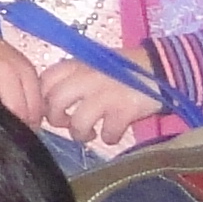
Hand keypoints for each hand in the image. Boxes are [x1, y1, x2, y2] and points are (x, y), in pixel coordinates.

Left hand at [37, 54, 166, 148]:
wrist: (160, 67)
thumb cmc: (123, 68)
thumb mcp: (92, 64)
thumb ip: (73, 76)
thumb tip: (53, 99)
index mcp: (76, 64)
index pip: (44, 81)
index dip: (42, 99)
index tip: (50, 109)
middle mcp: (85, 78)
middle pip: (54, 103)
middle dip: (56, 119)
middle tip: (67, 124)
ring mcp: (104, 94)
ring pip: (78, 123)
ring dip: (80, 134)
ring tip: (89, 133)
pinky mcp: (124, 110)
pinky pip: (108, 133)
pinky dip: (109, 138)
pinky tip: (113, 134)